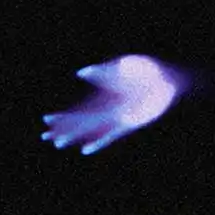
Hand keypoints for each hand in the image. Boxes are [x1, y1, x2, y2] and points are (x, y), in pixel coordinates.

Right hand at [41, 56, 185, 154]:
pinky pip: (111, 134)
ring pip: (92, 128)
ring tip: (58, 143)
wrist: (169, 79)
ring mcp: (118, 115)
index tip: (46, 120)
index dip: (63, 117)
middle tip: (45, 135)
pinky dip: (98, 141)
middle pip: (82, 121)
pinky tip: (86, 149)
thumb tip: (81, 73)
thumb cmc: (148, 71)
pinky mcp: (130, 121)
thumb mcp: (124, 65)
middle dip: (64, 128)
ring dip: (75, 135)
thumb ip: (103, 71)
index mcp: (106, 96)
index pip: (80, 110)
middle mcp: (109, 108)